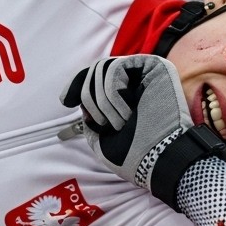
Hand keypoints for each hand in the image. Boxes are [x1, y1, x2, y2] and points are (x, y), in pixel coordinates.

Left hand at [61, 54, 225, 208]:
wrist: (160, 159)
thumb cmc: (135, 155)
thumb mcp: (102, 140)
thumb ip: (91, 119)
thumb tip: (82, 103)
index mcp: (124, 95)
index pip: (94, 78)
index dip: (76, 84)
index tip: (65, 101)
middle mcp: (135, 81)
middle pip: (96, 70)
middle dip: (89, 96)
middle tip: (101, 122)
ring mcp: (145, 73)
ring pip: (103, 67)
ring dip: (103, 100)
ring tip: (119, 122)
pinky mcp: (156, 67)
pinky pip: (117, 65)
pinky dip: (112, 91)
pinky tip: (125, 111)